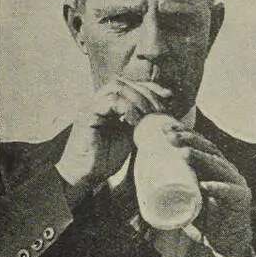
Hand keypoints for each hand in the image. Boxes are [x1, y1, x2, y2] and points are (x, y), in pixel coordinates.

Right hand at [56, 78, 170, 197]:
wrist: (87, 175)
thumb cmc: (106, 158)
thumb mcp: (130, 135)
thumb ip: (140, 121)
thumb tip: (162, 112)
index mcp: (109, 104)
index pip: (131, 84)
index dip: (150, 87)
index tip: (168, 95)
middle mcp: (98, 100)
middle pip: (125, 82)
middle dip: (146, 92)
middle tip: (158, 109)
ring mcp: (91, 105)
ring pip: (117, 87)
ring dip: (137, 99)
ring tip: (146, 117)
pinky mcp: (87, 114)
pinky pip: (110, 101)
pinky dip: (126, 107)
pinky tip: (134, 121)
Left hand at [167, 129, 252, 256]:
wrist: (228, 243)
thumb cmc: (206, 220)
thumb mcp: (187, 201)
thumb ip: (173, 191)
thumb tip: (142, 182)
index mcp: (216, 167)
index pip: (202, 144)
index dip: (186, 133)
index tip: (166, 129)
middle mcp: (228, 170)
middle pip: (210, 149)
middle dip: (190, 139)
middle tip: (170, 137)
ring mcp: (237, 183)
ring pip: (219, 166)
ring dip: (202, 158)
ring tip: (184, 153)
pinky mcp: (241, 200)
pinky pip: (230, 192)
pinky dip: (218, 189)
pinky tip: (206, 186)